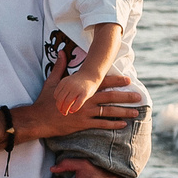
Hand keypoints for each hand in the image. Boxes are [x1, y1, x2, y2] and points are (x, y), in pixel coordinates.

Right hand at [17, 69, 136, 141]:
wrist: (39, 119)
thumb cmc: (45, 101)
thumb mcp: (52, 82)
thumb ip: (60, 67)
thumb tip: (62, 52)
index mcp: (81, 90)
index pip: (102, 83)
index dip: (116, 81)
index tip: (128, 80)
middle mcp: (86, 101)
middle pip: (110, 97)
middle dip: (126, 97)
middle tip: (139, 96)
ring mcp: (86, 113)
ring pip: (109, 112)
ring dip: (123, 112)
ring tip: (136, 112)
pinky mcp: (83, 124)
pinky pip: (101, 124)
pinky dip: (112, 124)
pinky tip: (123, 124)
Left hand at [50, 69, 97, 116]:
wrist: (91, 74)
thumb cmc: (79, 81)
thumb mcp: (68, 82)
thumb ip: (63, 90)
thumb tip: (59, 103)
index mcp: (64, 82)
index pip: (56, 95)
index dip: (57, 102)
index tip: (60, 106)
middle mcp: (69, 85)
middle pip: (60, 99)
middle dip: (60, 107)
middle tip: (62, 112)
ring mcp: (77, 89)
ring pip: (67, 102)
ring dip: (65, 109)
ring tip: (66, 112)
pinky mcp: (85, 93)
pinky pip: (78, 103)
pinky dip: (74, 108)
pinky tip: (72, 111)